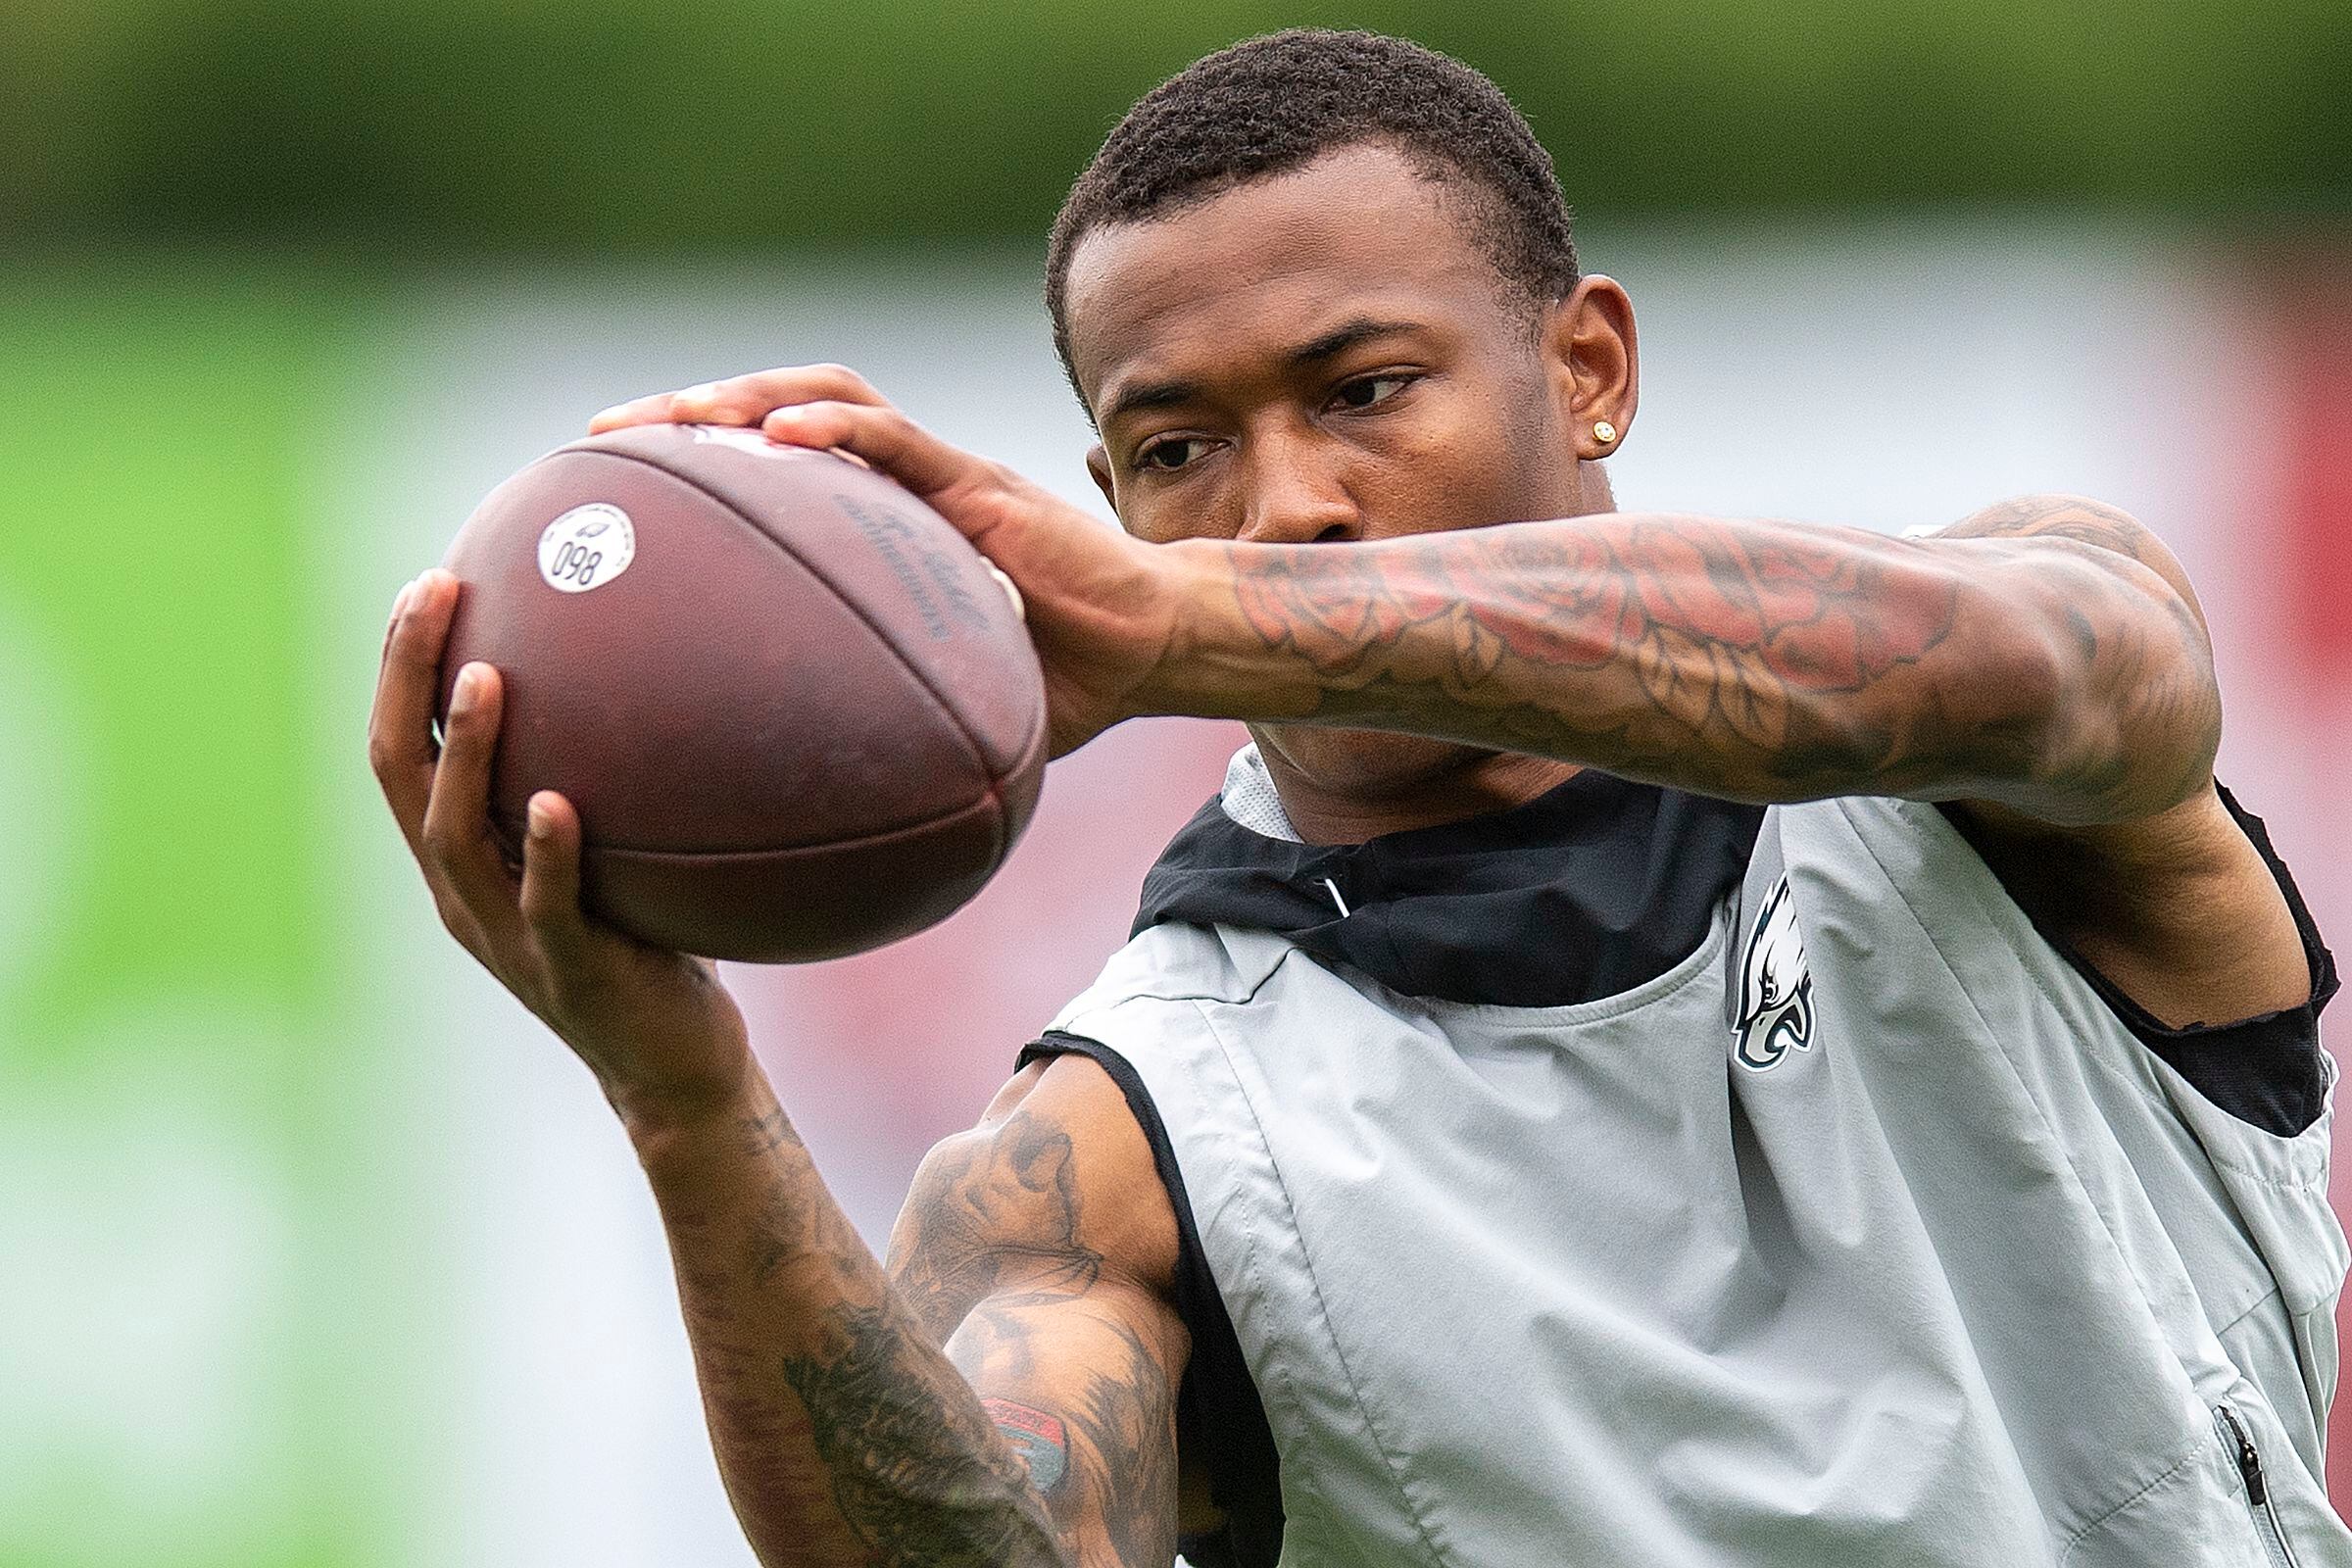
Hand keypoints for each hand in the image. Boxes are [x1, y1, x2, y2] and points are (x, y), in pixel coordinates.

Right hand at [368, 569, 754, 1129]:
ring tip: (483, 677)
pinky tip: (558, 803)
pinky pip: (547, 907)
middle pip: (401, 775)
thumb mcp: (616, 852)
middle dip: (405, 679)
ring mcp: (508, 936)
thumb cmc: (653, 944)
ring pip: (454, 838)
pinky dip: (546, 854)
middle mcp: (463, 894)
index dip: (398, 668)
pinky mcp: (567, 972)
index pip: (401, 750)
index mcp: (461, 861)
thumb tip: (658, 669)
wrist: (672, 1068)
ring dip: (466, 755)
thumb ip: (609, 780)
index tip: (424, 584)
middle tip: (433, 594)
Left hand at [591, 366, 1181, 754]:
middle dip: (685, 414)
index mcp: (881, 527)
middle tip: (601, 442)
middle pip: (776, 414)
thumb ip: (880, 748)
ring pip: (826, 398)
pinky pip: (898, 440)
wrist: (1151, 649)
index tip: (614, 498)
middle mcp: (898, 487)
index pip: (774, 472)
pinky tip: (781, 437)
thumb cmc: (1057, 688)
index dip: (691, 472)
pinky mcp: (980, 482)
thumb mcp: (946, 720)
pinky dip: (837, 427)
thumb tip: (805, 828)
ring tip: (676, 418)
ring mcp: (938, 476)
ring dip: (745, 398)